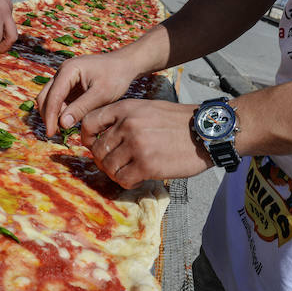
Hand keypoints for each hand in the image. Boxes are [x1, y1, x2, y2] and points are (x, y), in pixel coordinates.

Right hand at [36, 52, 138, 136]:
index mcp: (69, 70)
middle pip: (45, 96)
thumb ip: (81, 108)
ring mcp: (65, 78)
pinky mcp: (69, 85)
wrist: (124, 65)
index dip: (50, 116)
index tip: (51, 133)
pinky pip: (59, 99)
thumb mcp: (101, 94)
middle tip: (55, 134)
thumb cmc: (115, 76)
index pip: (53, 96)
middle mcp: (63, 72)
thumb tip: (62, 124)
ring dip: (53, 114)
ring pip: (50, 98)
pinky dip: (60, 111)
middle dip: (48, 115)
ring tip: (63, 130)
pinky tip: (68, 122)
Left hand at [81, 99, 212, 188]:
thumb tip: (101, 138)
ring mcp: (137, 145)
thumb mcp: (147, 109)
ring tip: (128, 171)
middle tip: (115, 164)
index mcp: (126, 108)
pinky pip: (123, 179)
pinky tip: (137, 178)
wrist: (206, 131)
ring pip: (108, 166)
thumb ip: (124, 119)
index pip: (89, 122)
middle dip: (103, 160)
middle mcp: (128, 125)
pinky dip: (127, 182)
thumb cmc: (177, 122)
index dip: (86, 137)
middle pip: (97, 149)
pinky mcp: (147, 165)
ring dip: (115, 173)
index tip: (91, 145)